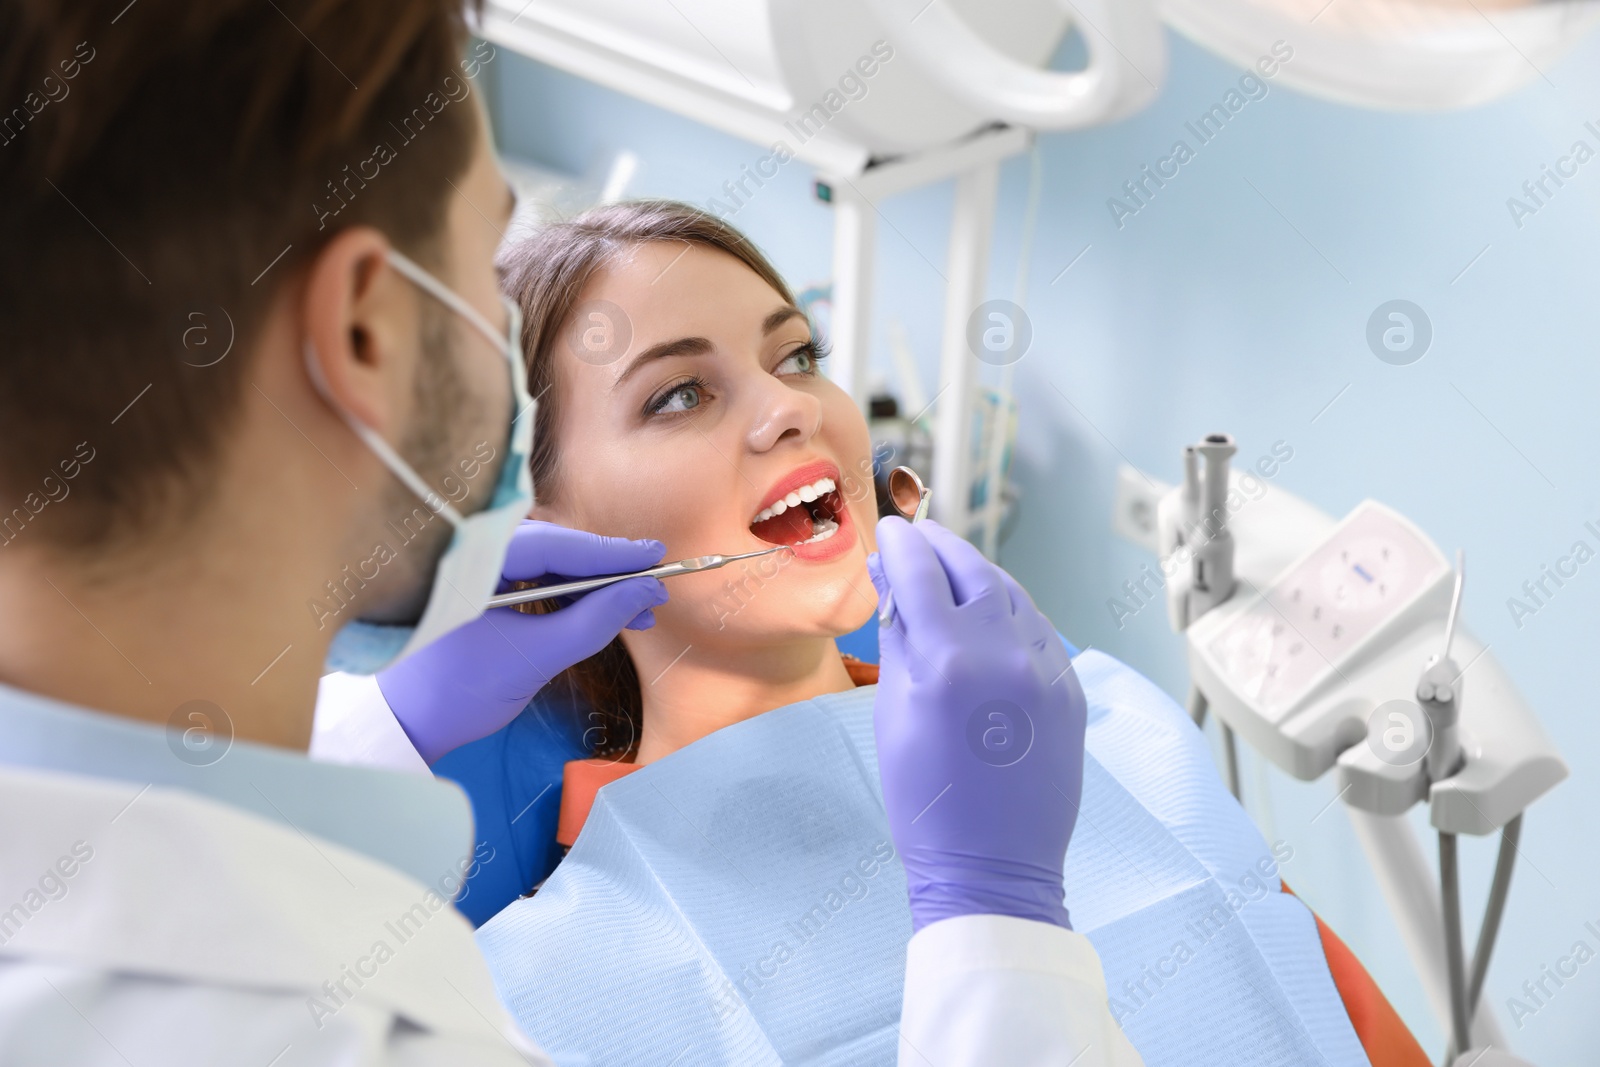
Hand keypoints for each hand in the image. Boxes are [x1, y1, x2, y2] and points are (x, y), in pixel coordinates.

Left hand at [378, 520, 667, 764]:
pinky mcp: (479, 588)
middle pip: (554, 549)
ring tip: (635, 613)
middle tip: (651, 589)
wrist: (403, 724)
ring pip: (547, 566)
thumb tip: (644, 593)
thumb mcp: (535, 658)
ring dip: (591, 589)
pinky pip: (532, 581)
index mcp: (473, 561)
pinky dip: (567, 598)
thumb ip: (594, 622)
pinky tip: (600, 615)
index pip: (555, 545)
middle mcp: (472, 554)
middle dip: (605, 573)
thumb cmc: (456, 691)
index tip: (654, 556)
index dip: (610, 552)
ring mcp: (474, 570)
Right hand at [868, 517, 1084, 932]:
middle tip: (918, 537)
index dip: (901, 545)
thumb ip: (898, 640)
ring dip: (978, 573)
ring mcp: (1047, 671)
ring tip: (951, 568)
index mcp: (949, 661)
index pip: (922, 573)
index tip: (889, 532)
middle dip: (942, 547)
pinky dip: (1010, 610)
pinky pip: (1038, 629)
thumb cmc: (926, 800)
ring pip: (1012, 594)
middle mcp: (1005, 654)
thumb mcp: (893, 715)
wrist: (993, 866)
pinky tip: (989, 612)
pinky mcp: (1071, 691)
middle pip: (973, 571)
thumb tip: (895, 585)